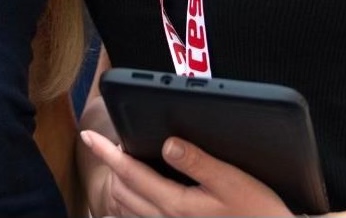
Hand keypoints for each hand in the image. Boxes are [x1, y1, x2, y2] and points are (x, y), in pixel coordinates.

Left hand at [80, 130, 295, 217]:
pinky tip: (140, 193)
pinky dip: (130, 204)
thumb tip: (167, 142)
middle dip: (112, 165)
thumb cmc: (257, 213)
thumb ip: (197, 161)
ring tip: (123, 163)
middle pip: (120, 191)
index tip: (88, 136)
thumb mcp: (231, 181)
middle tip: (113, 142)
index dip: (106, 152)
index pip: (128, 173)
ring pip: (126, 209)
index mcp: (175, 204)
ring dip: (119, 184)